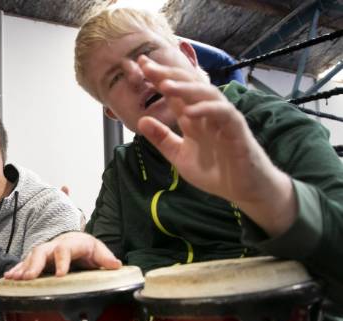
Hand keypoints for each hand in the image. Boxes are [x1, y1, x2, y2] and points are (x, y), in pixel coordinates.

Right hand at [4, 232, 120, 279]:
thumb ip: (105, 258)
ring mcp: (45, 251)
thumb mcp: (98, 250)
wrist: (76, 240)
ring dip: (21, 268)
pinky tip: (7, 278)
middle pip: (42, 252)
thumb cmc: (86, 247)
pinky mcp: (38, 259)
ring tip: (12, 278)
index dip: (62, 262)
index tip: (59, 275)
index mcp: (71, 243)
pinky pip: (25, 263)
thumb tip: (116, 265)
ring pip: (30, 257)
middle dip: (34, 265)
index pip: (65, 250)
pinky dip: (16, 270)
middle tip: (28, 278)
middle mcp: (54, 245)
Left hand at [136, 56, 294, 235]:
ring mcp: (223, 119)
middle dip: (168, 74)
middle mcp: (207, 113)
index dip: (159, 78)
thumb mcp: (179, 156)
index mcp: (193, 117)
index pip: (175, 92)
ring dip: (186, 88)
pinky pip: (223, 113)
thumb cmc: (215, 172)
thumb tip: (141, 120)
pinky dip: (206, 109)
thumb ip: (162, 139)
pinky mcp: (237, 129)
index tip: (140, 65)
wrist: (244, 190)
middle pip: (188, 86)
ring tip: (165, 85)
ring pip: (206, 94)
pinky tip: (189, 111)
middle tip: (147, 67)